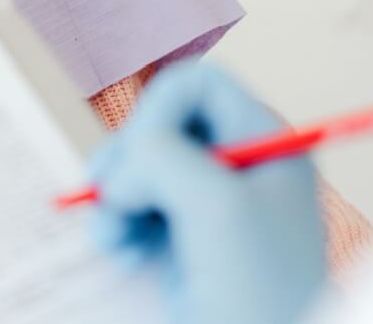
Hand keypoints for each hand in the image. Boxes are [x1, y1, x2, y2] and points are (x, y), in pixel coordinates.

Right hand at [89, 63, 328, 323]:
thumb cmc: (259, 288)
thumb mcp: (215, 204)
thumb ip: (163, 155)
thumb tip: (124, 161)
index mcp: (263, 140)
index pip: (195, 85)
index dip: (158, 109)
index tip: (143, 153)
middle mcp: (235, 165)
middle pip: (157, 124)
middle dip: (127, 159)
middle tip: (115, 196)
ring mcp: (206, 206)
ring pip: (137, 169)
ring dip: (112, 195)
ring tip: (109, 232)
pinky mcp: (180, 244)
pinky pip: (131, 210)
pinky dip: (113, 224)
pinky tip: (115, 249)